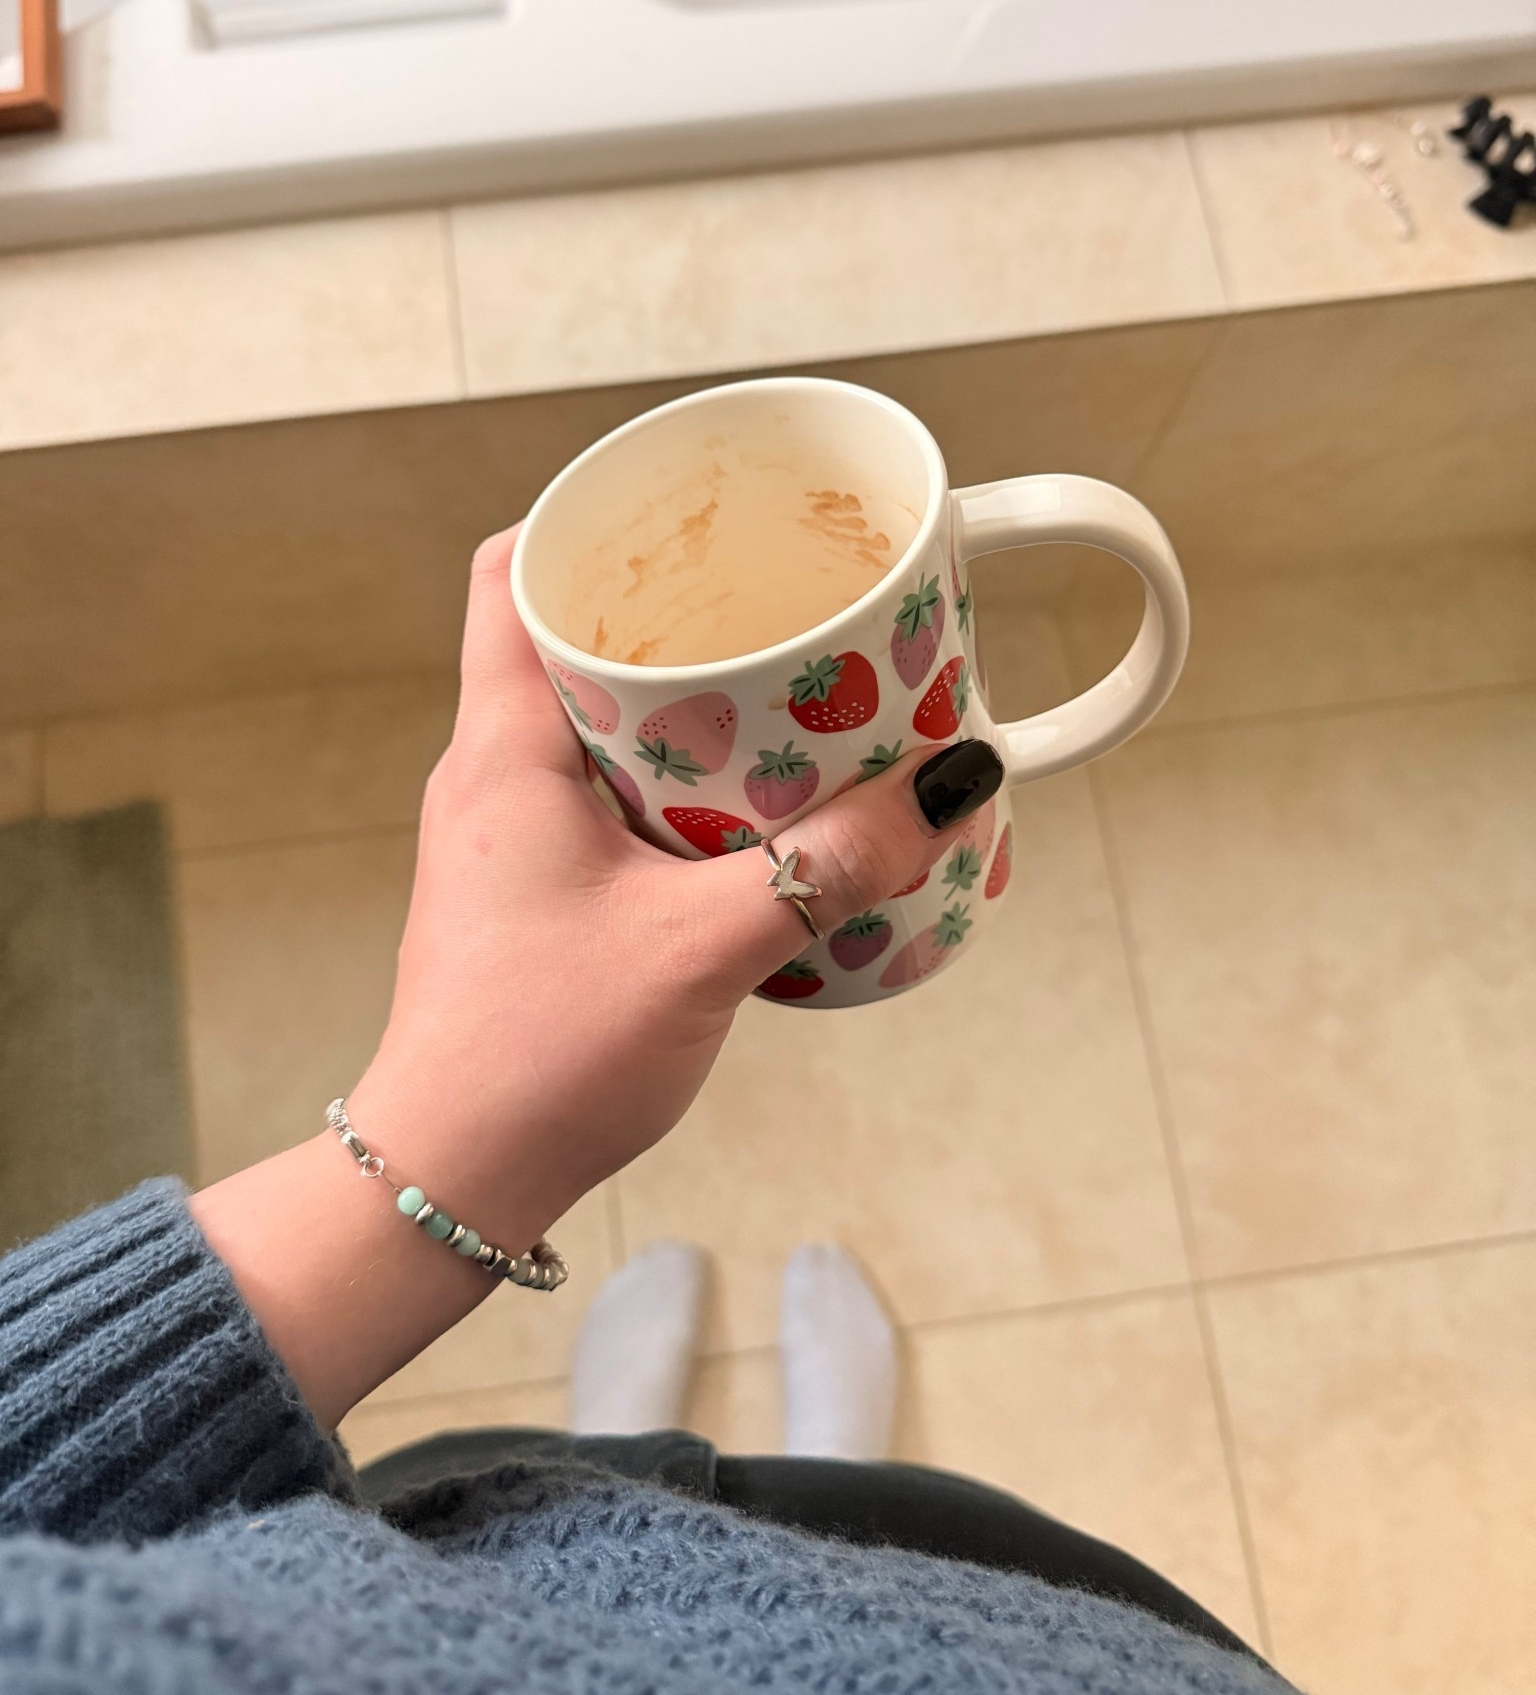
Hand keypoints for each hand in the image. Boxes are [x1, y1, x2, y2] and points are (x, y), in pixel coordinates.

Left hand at [352, 525, 1002, 1241]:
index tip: (689, 514)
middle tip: (778, 605)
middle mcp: (490, 774)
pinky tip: (762, 813)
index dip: (588, 520)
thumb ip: (828, 869)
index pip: (508, 571)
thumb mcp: (703, 949)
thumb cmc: (539, 1055)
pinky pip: (612, 797)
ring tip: (793, 697)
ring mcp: (507, 836)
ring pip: (601, 723)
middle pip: (574, 638)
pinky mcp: (537, 893)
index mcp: (501, 748)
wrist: (451, 1180)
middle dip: (676, 612)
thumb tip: (953, 783)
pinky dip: (684, 783)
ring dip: (689, 706)